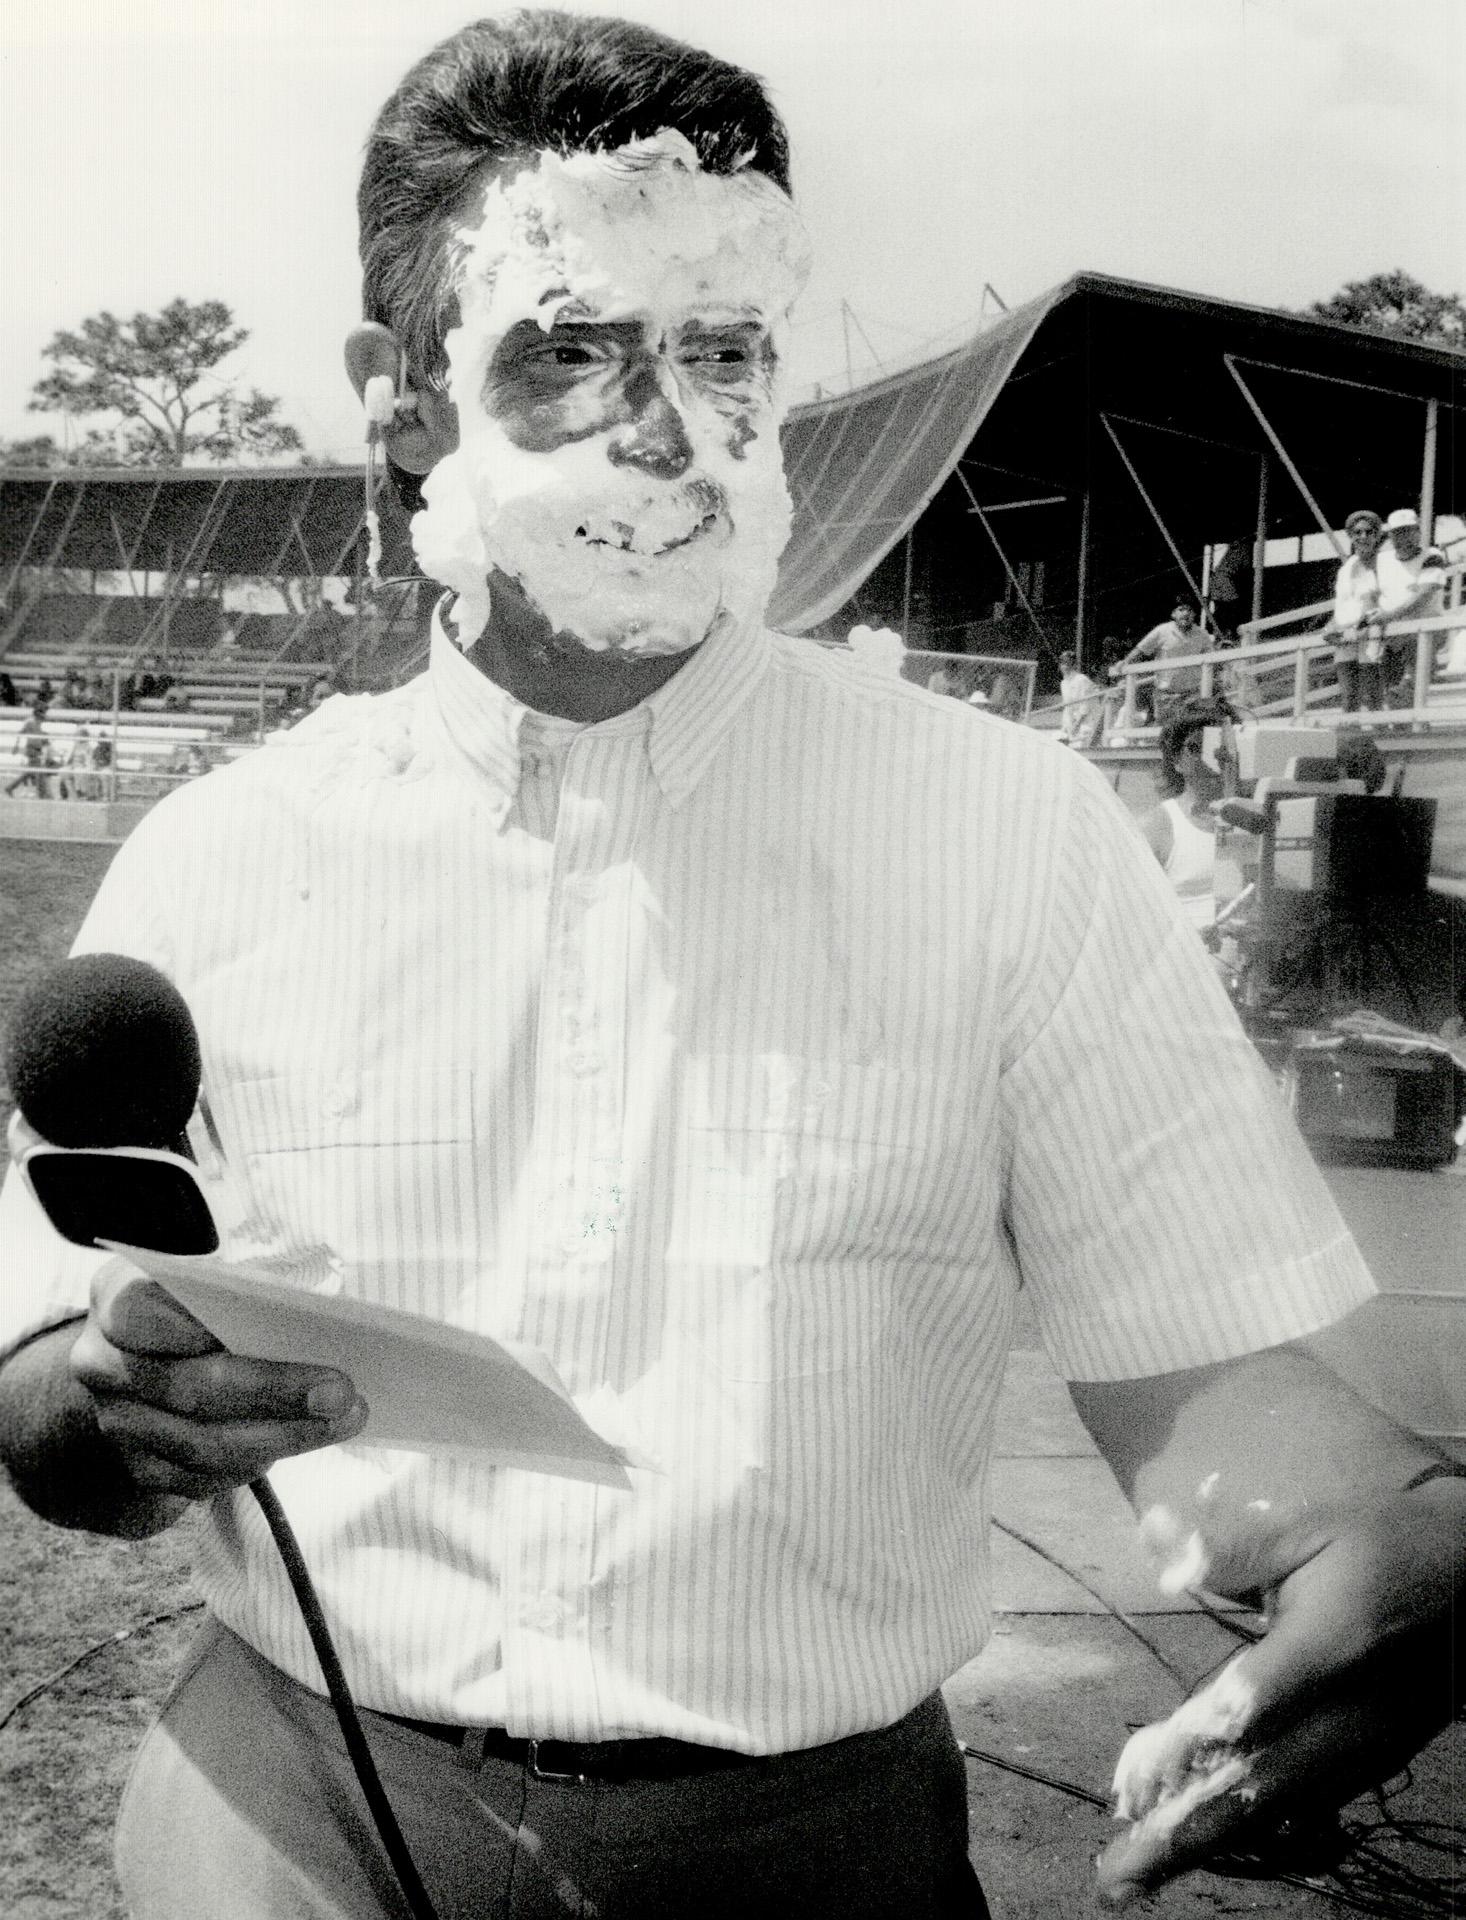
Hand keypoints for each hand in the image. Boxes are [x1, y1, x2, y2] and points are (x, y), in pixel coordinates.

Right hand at [69, 1260, 367, 1500]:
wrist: (151, 1364)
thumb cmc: (202, 1306)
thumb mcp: (218, 1275)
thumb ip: (252, 1280)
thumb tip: (318, 1300)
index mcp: (118, 1298)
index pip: (138, 1309)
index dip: (191, 1323)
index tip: (260, 1325)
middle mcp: (101, 1363)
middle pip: (189, 1387)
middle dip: (274, 1392)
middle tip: (340, 1390)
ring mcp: (116, 1423)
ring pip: (201, 1444)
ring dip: (283, 1435)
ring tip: (346, 1417)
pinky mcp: (139, 1469)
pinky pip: (202, 1478)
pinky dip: (259, 1461)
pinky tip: (307, 1439)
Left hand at [1094, 1480, 1464, 1904]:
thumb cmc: (1379, 1546)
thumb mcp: (1308, 1529)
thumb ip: (1233, 1548)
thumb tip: (1154, 1538)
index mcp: (1334, 1646)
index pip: (1252, 1705)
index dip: (1191, 1743)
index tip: (1133, 1778)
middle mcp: (1351, 1714)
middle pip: (1260, 1787)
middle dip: (1183, 1832)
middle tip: (1115, 1877)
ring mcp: (1364, 1748)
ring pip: (1279, 1809)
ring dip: (1204, 1840)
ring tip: (1133, 1873)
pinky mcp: (1370, 1763)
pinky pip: (1303, 1806)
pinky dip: (1245, 1828)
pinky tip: (1191, 1840)